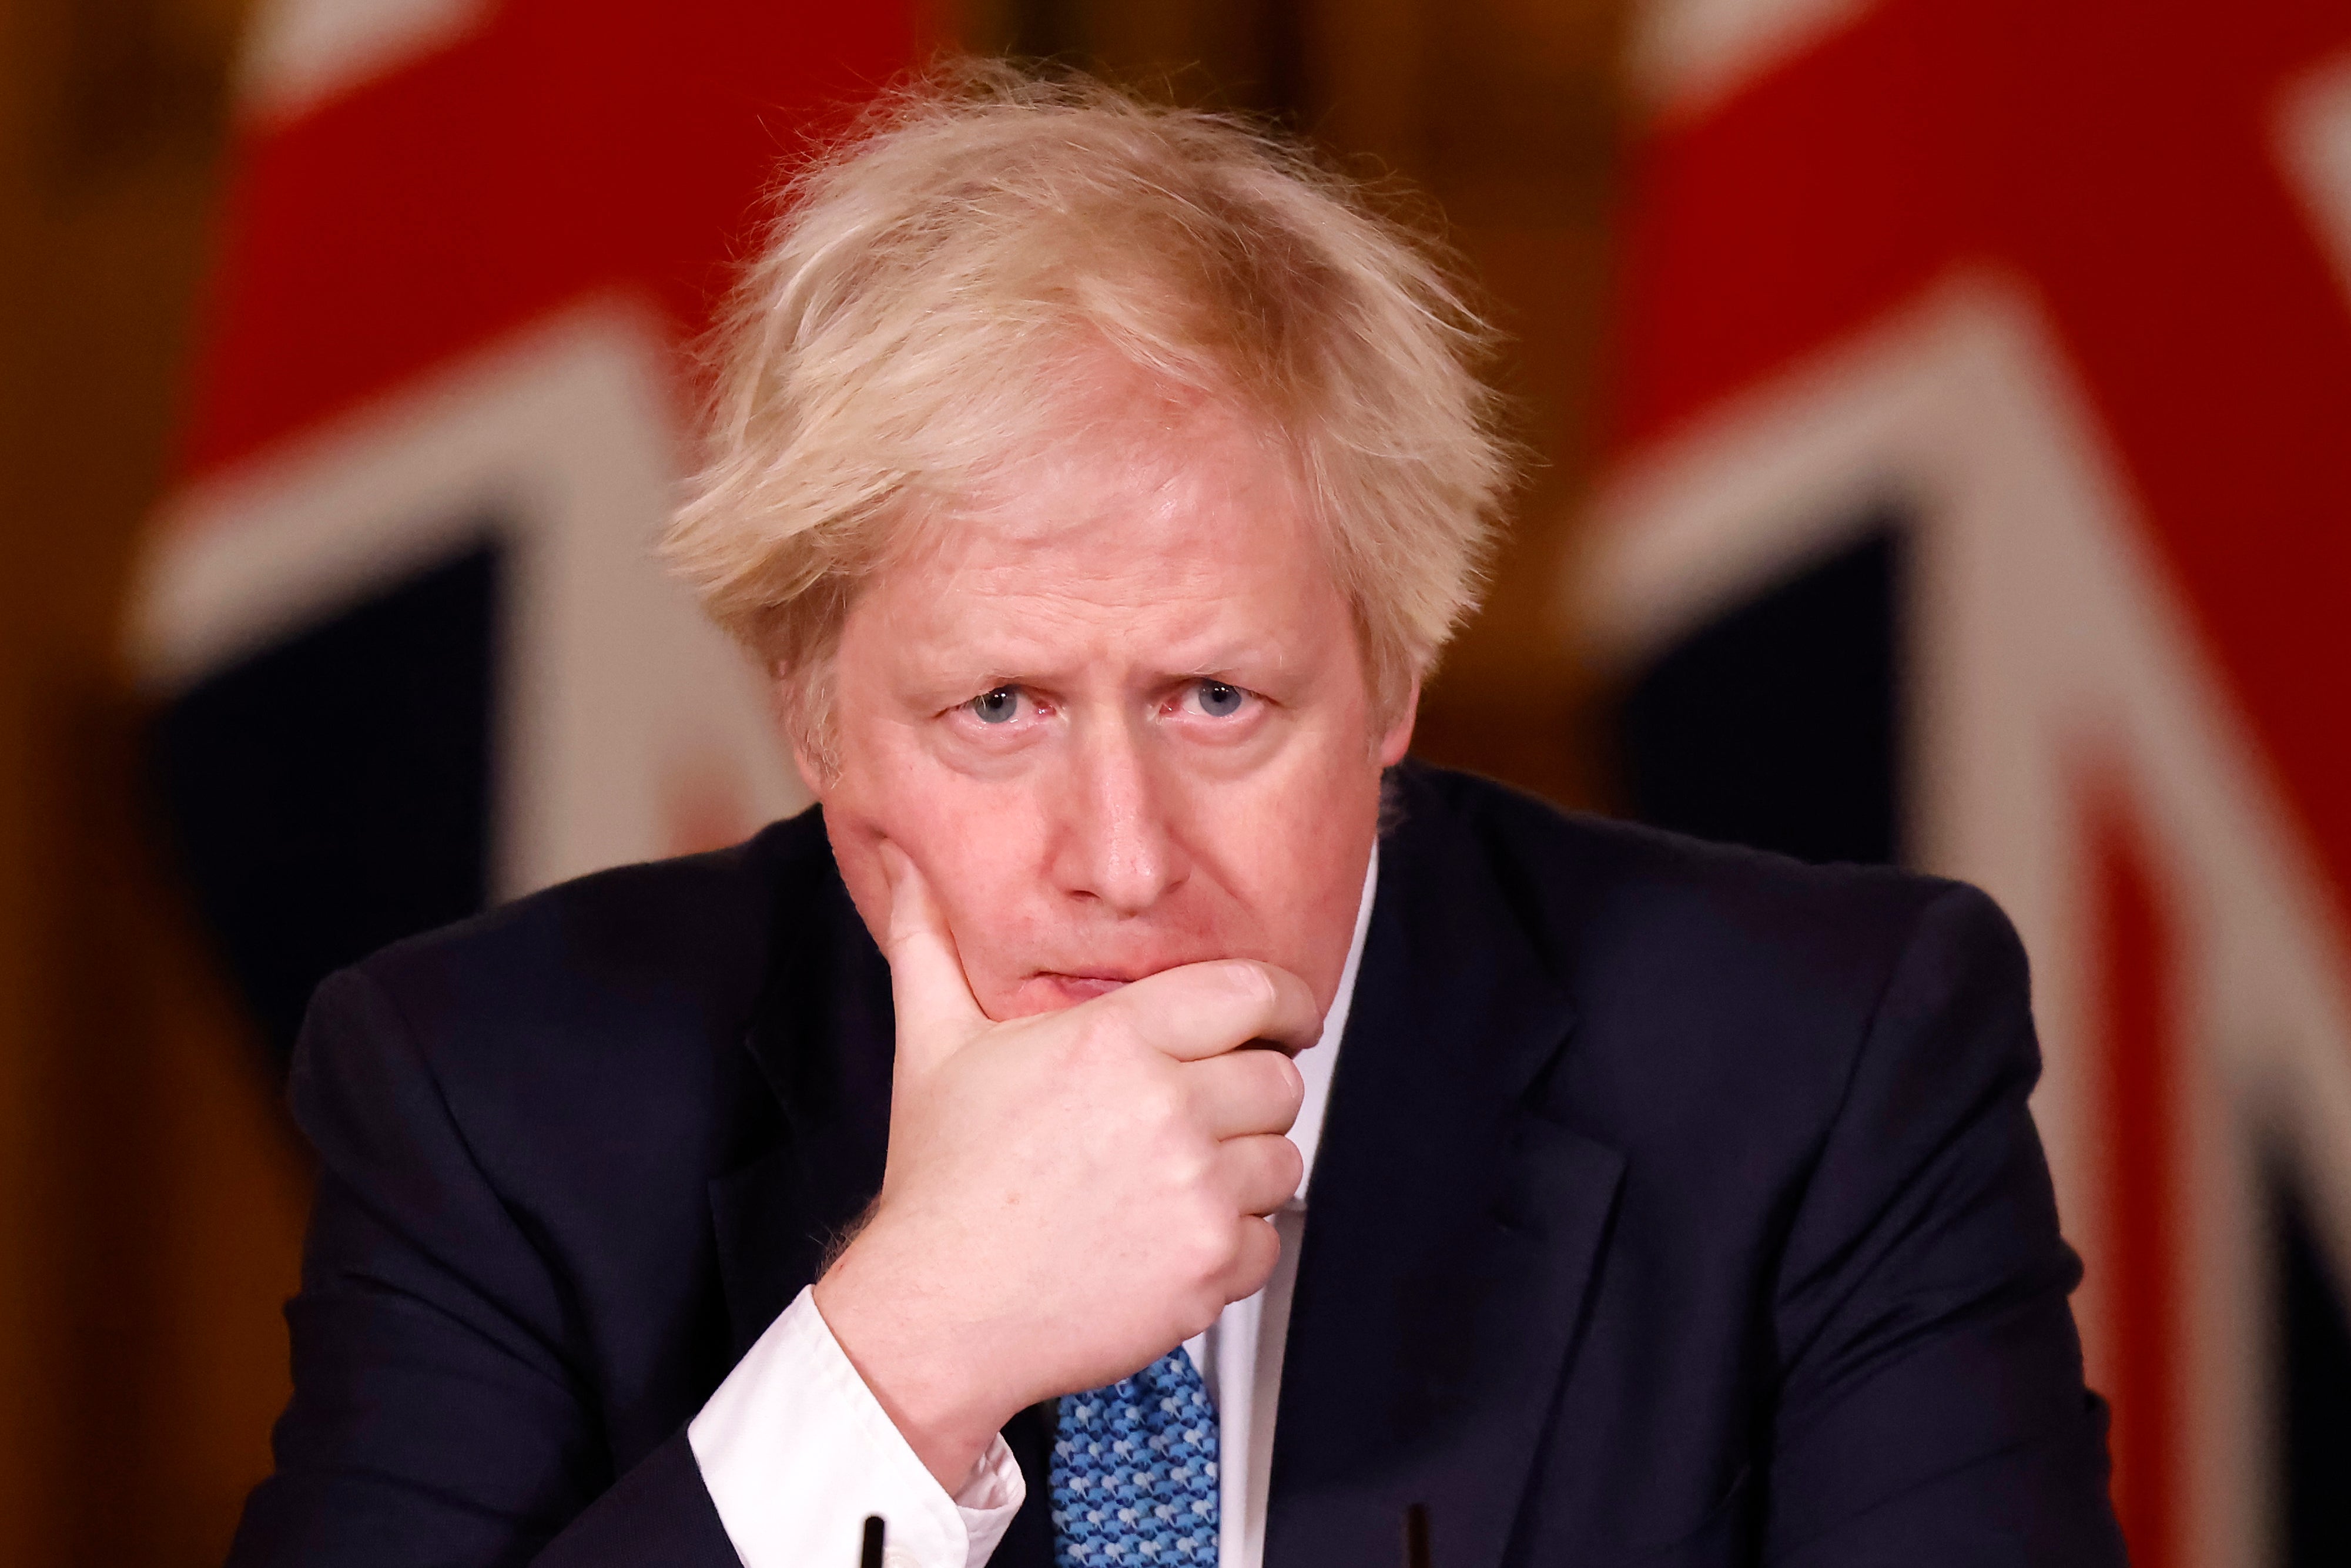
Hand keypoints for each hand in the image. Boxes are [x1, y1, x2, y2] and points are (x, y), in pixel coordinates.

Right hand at [812, 844, 1318, 1489]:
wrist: (937, 1313)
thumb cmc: (942, 1186)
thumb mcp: (933, 1047)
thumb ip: (931, 947)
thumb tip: (910, 877)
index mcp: (1116, 1040)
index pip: (1253, 991)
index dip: (1283, 1003)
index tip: (1285, 1019)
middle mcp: (1169, 1108)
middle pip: (1278, 1078)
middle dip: (1250, 1093)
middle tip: (1206, 1115)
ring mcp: (1197, 1191)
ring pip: (1283, 1161)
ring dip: (1245, 1171)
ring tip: (1178, 1183)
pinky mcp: (1210, 1267)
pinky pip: (1268, 1243)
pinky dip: (1233, 1247)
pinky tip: (1170, 1242)